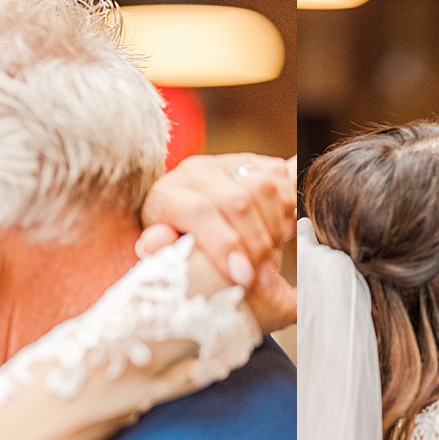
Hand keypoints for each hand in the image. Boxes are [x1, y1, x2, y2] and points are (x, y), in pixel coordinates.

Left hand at [138, 154, 297, 329]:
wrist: (183, 220)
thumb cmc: (173, 245)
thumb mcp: (162, 253)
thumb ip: (159, 249)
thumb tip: (151, 244)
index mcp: (167, 194)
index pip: (199, 211)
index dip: (224, 244)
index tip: (242, 277)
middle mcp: (195, 172)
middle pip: (236, 201)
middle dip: (255, 245)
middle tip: (262, 278)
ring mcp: (225, 163)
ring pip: (263, 187)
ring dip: (274, 228)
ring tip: (270, 259)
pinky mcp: (252, 161)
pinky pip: (281, 179)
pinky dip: (287, 210)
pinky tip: (280, 234)